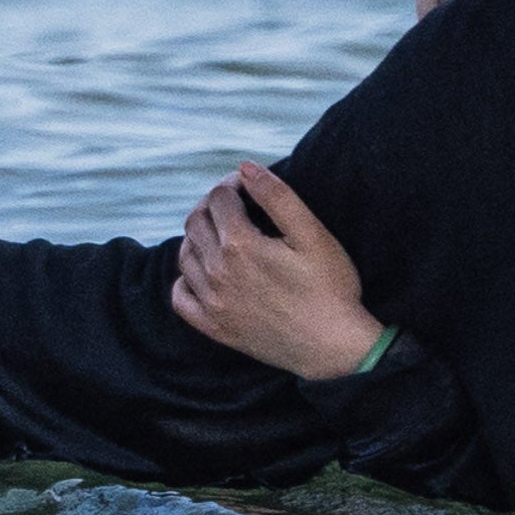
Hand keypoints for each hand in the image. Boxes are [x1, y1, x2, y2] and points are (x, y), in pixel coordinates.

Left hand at [171, 160, 381, 379]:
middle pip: (195, 222)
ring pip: (185, 256)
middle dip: (211, 205)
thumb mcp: (312, 234)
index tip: (248, 186)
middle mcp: (218, 273)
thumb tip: (245, 167)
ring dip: (197, 237)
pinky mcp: (215, 328)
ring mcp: (213, 303)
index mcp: (240, 245)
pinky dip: (186, 279)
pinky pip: (181, 298)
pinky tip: (203, 272)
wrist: (334, 348)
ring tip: (220, 233)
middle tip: (233, 204)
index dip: (233, 184)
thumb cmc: (330, 288)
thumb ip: (277, 196)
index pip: (219, 198)